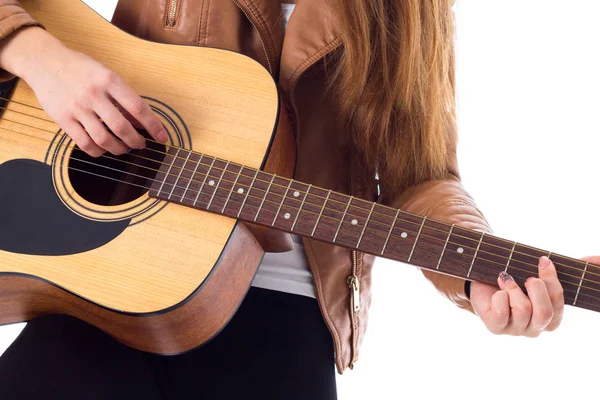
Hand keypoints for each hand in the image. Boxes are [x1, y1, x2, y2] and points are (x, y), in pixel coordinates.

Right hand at [0, 27, 167, 156]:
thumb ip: (124, 97)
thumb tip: (142, 122)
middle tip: (141, 145)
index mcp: (109, 80)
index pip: (138, 107)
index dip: (153, 126)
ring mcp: (77, 108)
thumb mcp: (106, 74)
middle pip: (122, 128)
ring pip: (104, 139)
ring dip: (119, 149)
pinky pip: (85, 143)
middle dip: (136, 142)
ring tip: (124, 148)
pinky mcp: (63, 119)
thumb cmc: (82, 69)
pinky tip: (104, 149)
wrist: (45, 62)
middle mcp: (93, 94)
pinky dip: (99, 151)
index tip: (162, 137)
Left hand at [470, 256, 563, 336]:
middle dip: (537, 289)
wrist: (481, 282)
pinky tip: (497, 291)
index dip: (552, 281)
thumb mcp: (537, 272)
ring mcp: (515, 329)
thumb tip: (596, 258)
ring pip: (523, 310)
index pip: (559, 304)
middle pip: (545, 313)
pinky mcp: (496, 327)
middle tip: (528, 277)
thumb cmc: (514, 279)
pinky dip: (500, 298)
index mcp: (550, 318)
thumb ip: (564, 268)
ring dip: (513, 288)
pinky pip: (501, 314)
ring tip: (505, 278)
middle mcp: (535, 327)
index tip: (543, 260)